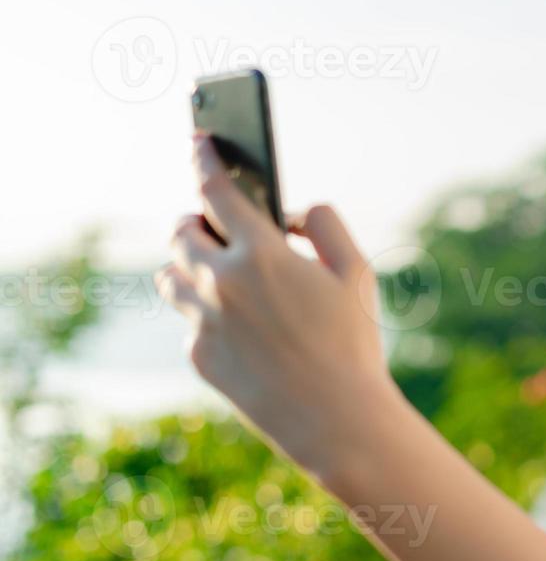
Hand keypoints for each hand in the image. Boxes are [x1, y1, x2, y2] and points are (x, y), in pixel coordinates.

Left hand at [154, 133, 397, 479]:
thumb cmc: (354, 343)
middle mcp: (222, 282)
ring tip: (219, 271)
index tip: (199, 140)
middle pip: (181, 231)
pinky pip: (191, 320)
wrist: (335, 420)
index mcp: (262, 254)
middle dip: (195, 220)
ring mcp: (204, 321)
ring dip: (190, 264)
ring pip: (172, 275)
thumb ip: (327, 226)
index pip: (217, 190)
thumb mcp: (358, 274)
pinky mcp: (199, 355)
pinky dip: (209, 313)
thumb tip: (296, 214)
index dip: (204, 158)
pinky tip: (242, 326)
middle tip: (213, 223)